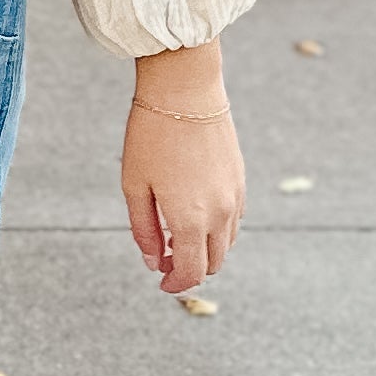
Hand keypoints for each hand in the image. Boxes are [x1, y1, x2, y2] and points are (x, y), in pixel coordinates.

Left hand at [123, 43, 242, 291]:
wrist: (185, 90)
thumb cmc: (151, 135)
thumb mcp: (135, 185)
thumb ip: (144, 230)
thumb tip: (153, 262)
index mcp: (190, 219)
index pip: (191, 273)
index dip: (176, 285)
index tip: (161, 282)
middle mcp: (219, 214)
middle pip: (213, 264)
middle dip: (190, 269)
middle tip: (164, 258)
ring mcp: (234, 197)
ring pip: (227, 244)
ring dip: (205, 250)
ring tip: (176, 236)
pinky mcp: (240, 180)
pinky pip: (235, 220)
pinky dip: (218, 230)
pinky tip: (195, 214)